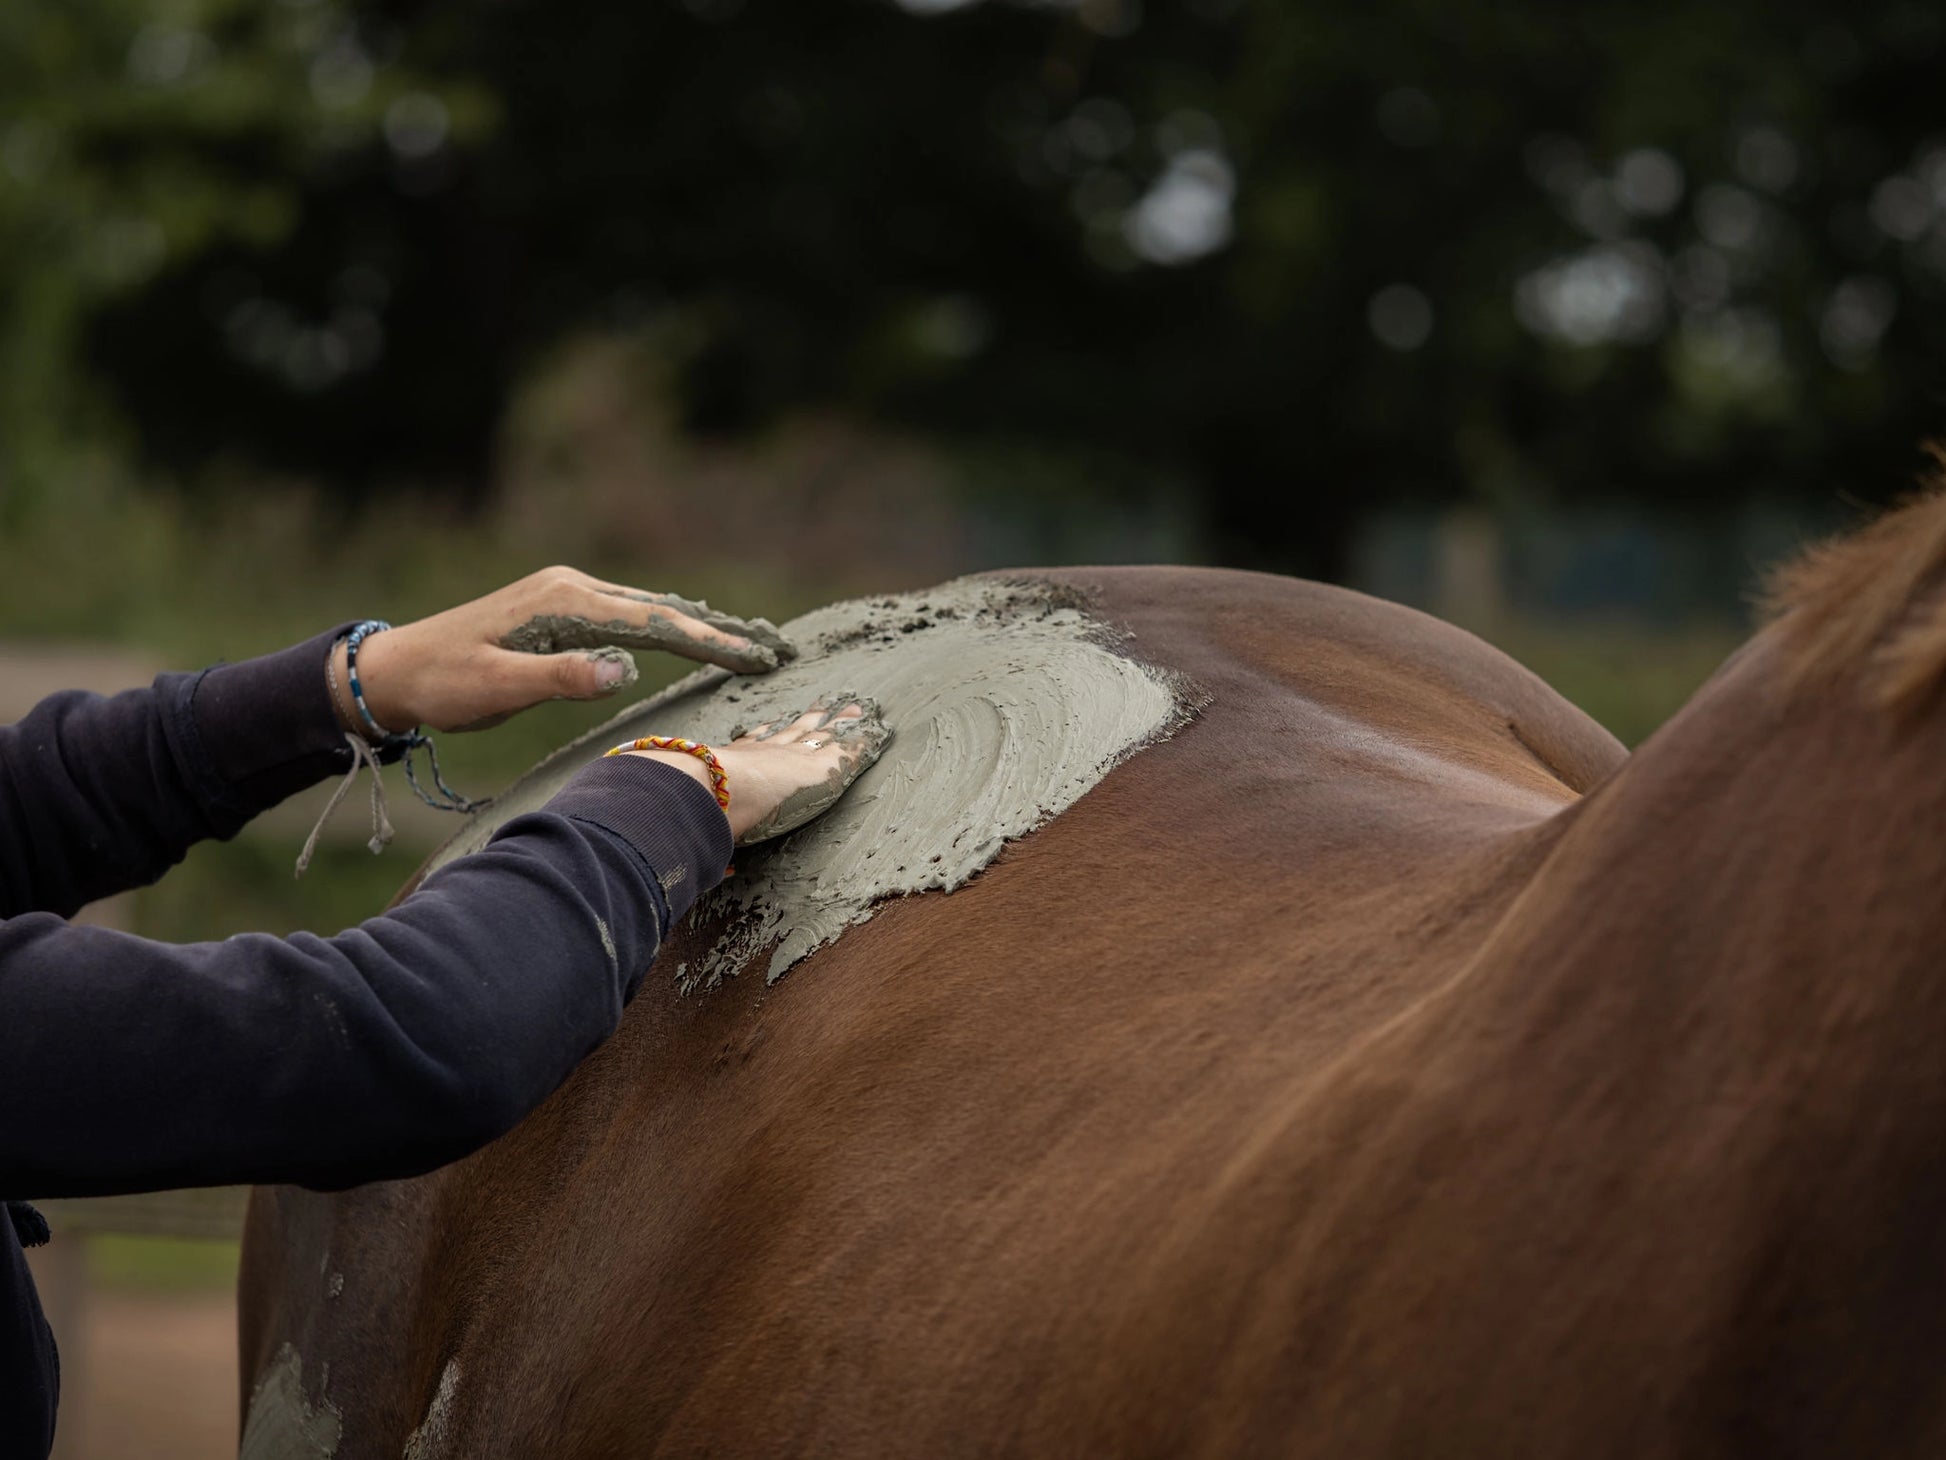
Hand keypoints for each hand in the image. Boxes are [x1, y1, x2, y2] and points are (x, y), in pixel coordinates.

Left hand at [331, 567, 796, 734]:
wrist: (395, 668)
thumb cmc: (444, 685)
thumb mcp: (499, 689)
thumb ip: (562, 679)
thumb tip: (626, 670)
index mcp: (567, 603)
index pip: (657, 624)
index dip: (711, 643)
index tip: (757, 659)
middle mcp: (574, 587)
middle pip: (665, 609)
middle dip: (723, 630)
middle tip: (777, 648)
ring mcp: (568, 594)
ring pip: (651, 608)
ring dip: (701, 625)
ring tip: (750, 640)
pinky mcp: (561, 607)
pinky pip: (631, 613)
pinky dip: (669, 623)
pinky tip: (689, 630)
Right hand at [624, 698, 891, 844]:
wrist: (709, 788)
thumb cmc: (697, 806)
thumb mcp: (697, 815)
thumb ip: (702, 838)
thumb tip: (711, 870)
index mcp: (737, 764)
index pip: (754, 746)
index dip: (764, 735)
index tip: (768, 726)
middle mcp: (767, 754)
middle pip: (794, 733)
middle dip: (808, 720)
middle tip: (821, 706)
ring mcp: (796, 758)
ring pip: (824, 735)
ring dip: (840, 723)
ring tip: (854, 709)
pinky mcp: (824, 767)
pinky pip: (850, 749)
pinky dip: (863, 739)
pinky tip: (876, 731)